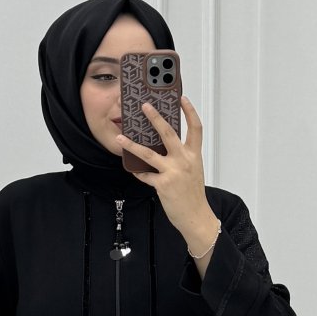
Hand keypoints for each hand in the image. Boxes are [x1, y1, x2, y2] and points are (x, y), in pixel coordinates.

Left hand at [115, 95, 218, 249]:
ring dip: (132, 145)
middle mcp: (184, 160)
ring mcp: (173, 172)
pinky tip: (132, 169)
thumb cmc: (193, 195)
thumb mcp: (193, 170)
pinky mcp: (162, 185)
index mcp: (193, 155)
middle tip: (145, 106)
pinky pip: (145, 175)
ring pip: (148, 154)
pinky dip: (138, 172)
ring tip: (121, 137)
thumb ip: (182, 157)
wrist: (196, 216)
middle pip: (168, 133)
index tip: (182, 99)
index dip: (189, 112)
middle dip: (155, 117)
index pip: (195, 128)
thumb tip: (165, 147)